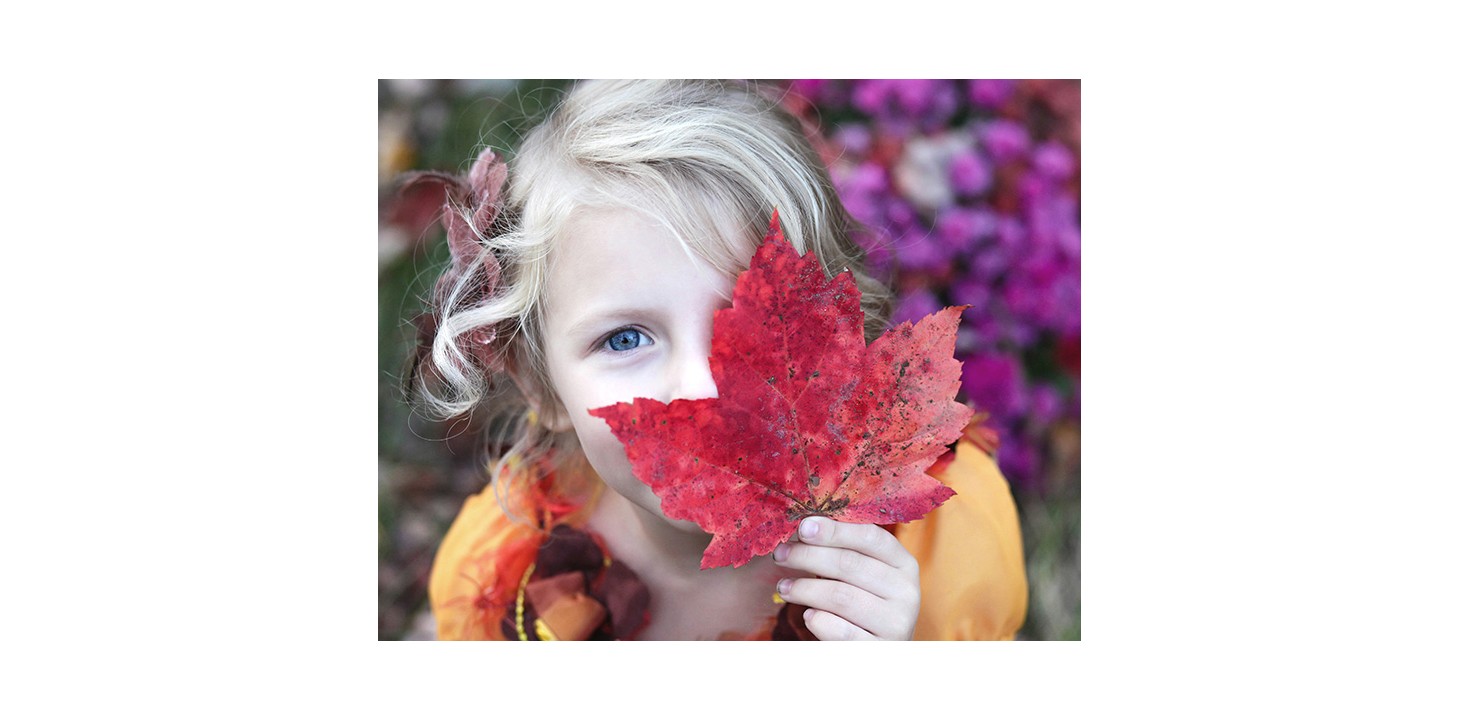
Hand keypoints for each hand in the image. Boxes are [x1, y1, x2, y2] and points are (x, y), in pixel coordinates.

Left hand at [772, 516, 919, 639]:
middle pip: (850, 564)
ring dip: (805, 588)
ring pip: (841, 596)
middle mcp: (906, 592)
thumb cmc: (863, 604)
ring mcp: (896, 623)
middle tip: (780, 555)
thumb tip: (806, 525)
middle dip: (808, 556)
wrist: (876, 652)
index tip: (803, 526)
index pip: (871, 537)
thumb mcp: (863, 575)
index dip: (835, 530)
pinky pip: (840, 630)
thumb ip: (843, 550)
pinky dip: (818, 619)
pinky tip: (808, 615)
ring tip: (783, 587)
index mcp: (904, 564)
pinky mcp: (879, 650)